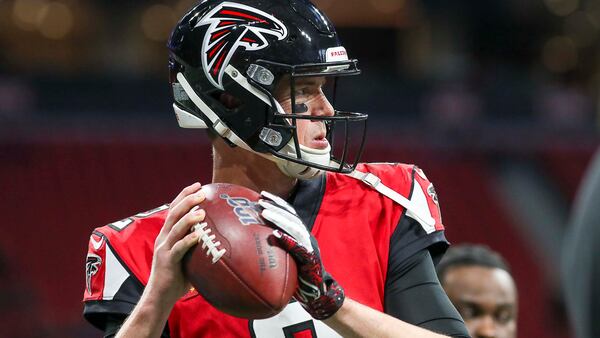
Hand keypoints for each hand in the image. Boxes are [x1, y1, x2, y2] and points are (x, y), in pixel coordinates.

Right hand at [147, 182, 205, 305]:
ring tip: (201, 211)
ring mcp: (164, 249)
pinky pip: (178, 248)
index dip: (184, 195)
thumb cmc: (177, 277)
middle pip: (174, 213)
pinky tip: (199, 235)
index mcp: (167, 234)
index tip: (198, 185)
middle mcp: (163, 238)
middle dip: (187, 200)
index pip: (174, 209)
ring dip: (188, 218)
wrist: (160, 296)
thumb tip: (220, 237)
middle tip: (201, 192)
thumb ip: (197, 245)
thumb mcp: (187, 257)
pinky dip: (188, 240)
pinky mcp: (167, 261)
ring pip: (175, 228)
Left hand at [259, 191, 344, 319]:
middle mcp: (306, 237)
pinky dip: (287, 239)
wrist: (317, 293)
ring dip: (279, 218)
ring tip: (265, 212)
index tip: (262, 194)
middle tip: (260, 201)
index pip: (289, 213)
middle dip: (276, 206)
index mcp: (300, 234)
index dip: (277, 202)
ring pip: (295, 228)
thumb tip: (248, 242)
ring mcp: (310, 247)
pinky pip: (299, 247)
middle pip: (291, 217)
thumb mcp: (284, 258)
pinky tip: (275, 234)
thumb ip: (274, 248)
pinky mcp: (311, 259)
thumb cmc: (297, 276)